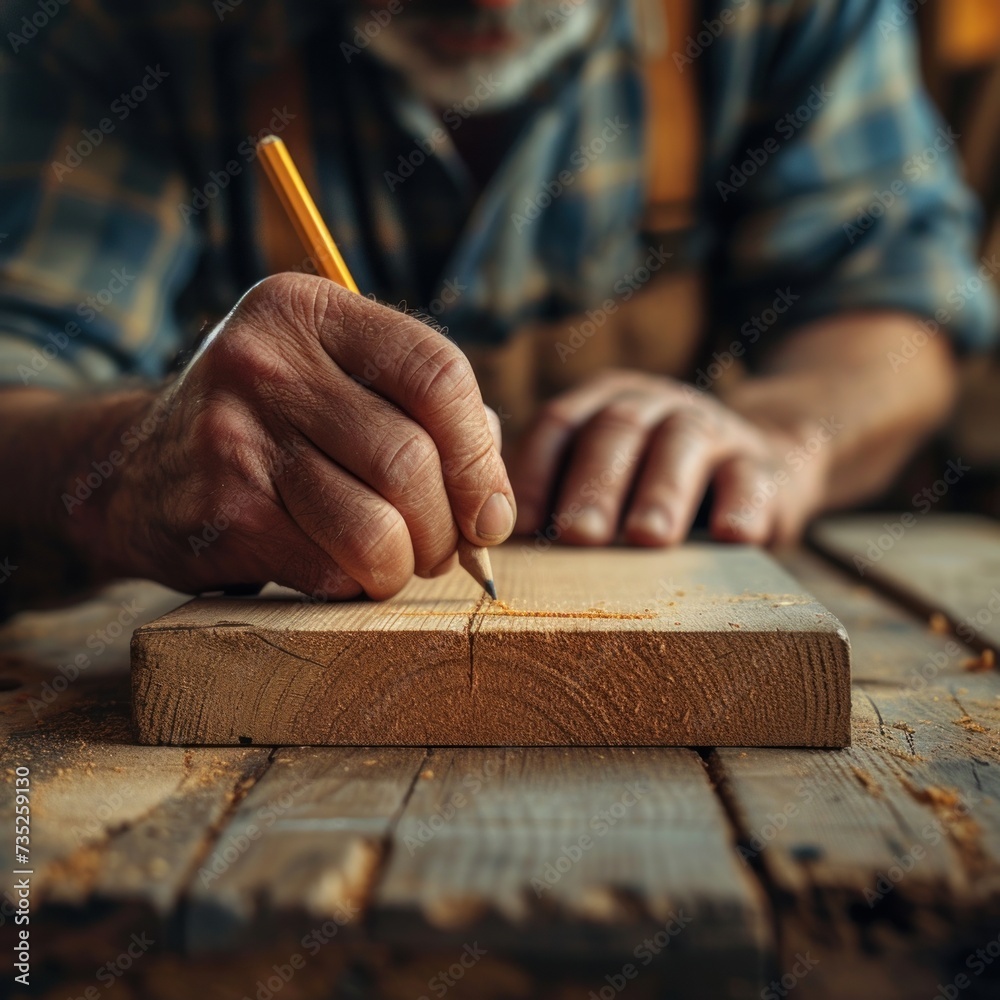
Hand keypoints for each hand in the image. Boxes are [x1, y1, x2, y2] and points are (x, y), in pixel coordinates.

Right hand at [86, 273, 514, 598]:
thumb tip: (495, 502)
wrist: (131, 467)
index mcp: (309, 311)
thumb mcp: (332, 378)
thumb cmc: (267, 425)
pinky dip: (355, 586)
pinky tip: (338, 569)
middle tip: (444, 548)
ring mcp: (235, 437)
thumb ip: (421, 413)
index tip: (491, 510)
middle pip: (412, 460)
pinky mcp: (222, 513)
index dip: (482, 455)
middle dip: (449, 528)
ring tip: (396, 563)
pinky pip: (332, 570)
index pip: (437, 373)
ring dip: (406, 566)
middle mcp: (267, 362)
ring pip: (378, 529)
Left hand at [509, 370, 830, 546]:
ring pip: (682, 444)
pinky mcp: (760, 462)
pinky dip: (741, 504)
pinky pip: (751, 476)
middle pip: (616, 431)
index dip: (537, 472)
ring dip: (661, 491)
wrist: (758, 465)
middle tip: (578, 535)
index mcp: (601, 406)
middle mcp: (652, 405)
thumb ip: (560, 499)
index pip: (559, 424)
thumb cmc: (653, 488)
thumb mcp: (606, 480)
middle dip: (594, 483)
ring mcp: (709, 427)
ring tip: (645, 537)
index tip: (522, 528)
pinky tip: (731, 535)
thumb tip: (497, 550)